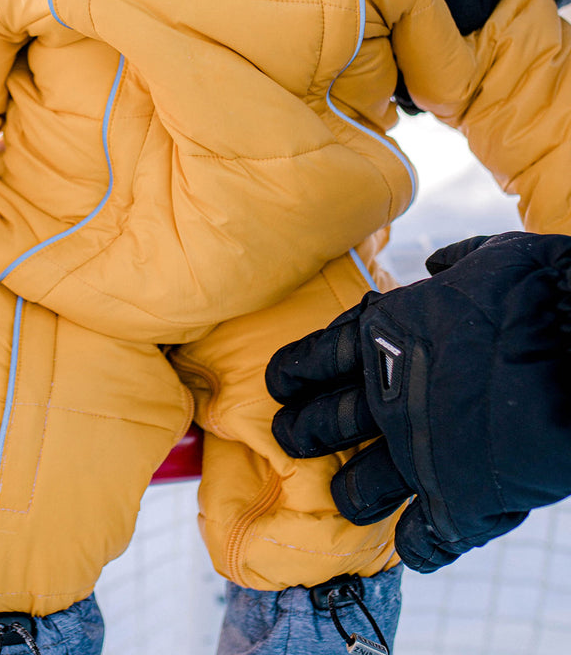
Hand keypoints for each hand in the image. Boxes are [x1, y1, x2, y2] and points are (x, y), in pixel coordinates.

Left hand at [266, 232, 570, 571]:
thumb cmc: (531, 293)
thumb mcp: (484, 259)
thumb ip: (453, 267)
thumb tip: (439, 262)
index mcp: (384, 337)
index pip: (316, 357)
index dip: (294, 371)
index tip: (278, 383)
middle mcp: (387, 398)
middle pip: (322, 423)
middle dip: (302, 431)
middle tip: (288, 439)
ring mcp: (418, 454)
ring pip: (359, 489)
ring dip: (351, 494)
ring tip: (344, 498)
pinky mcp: (457, 499)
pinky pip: (424, 538)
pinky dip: (419, 547)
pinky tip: (415, 549)